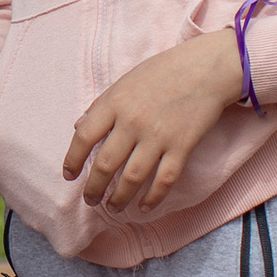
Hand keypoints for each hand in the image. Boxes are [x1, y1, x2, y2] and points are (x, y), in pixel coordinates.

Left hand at [63, 28, 247, 213]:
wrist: (206, 69)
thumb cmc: (163, 72)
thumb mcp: (125, 82)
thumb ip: (101, 105)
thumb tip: (78, 127)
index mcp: (114, 103)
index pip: (83, 137)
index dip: (72, 160)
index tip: (69, 175)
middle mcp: (133, 122)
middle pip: (105, 165)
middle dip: (94, 188)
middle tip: (90, 200)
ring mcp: (158, 136)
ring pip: (132, 178)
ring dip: (119, 198)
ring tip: (113, 208)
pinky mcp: (182, 146)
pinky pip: (164, 180)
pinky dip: (153, 198)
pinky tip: (144, 207)